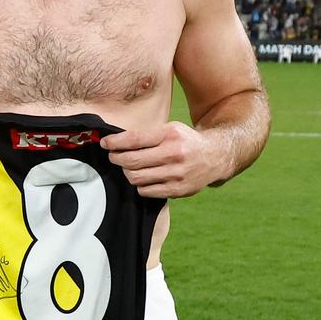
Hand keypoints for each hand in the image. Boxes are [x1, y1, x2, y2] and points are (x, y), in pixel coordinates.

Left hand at [101, 121, 220, 198]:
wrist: (215, 157)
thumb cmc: (185, 140)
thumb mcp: (169, 129)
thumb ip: (146, 135)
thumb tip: (117, 142)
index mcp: (170, 135)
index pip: (134, 140)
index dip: (114, 143)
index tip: (105, 144)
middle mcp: (174, 154)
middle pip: (131, 161)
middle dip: (116, 158)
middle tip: (113, 156)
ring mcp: (176, 174)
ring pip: (136, 177)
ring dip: (127, 172)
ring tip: (128, 166)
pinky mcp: (178, 190)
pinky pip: (146, 191)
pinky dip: (139, 185)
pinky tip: (143, 177)